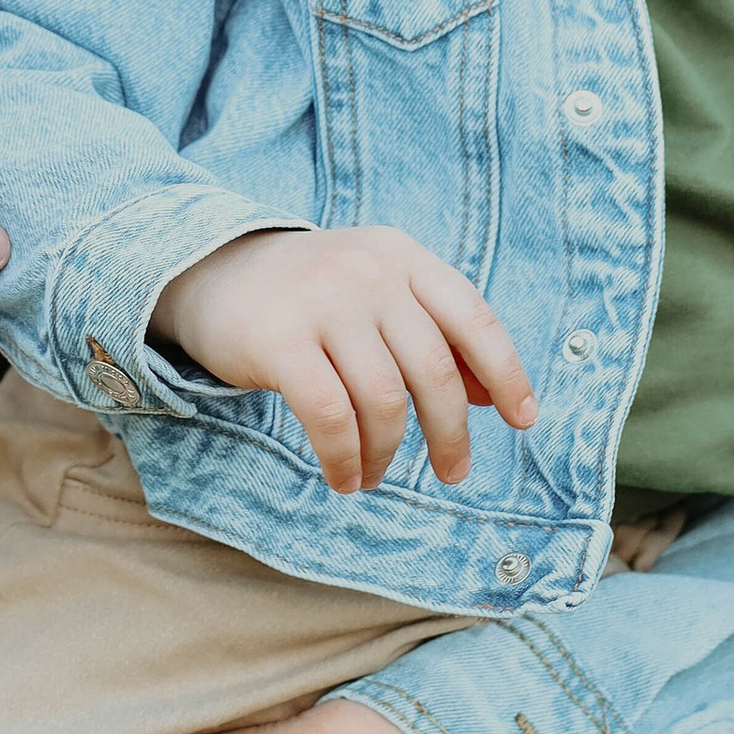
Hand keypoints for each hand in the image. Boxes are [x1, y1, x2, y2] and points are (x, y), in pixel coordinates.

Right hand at [151, 227, 535, 494]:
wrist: (209, 268)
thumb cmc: (310, 295)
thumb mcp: (376, 294)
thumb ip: (431, 334)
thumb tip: (490, 397)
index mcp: (402, 256)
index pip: (473, 318)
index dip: (506, 373)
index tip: (523, 420)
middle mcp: (369, 272)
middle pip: (434, 371)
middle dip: (450, 434)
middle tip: (454, 473)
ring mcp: (322, 302)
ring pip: (383, 401)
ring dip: (388, 454)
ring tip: (376, 475)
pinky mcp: (278, 340)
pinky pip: (330, 417)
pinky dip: (345, 458)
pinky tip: (345, 477)